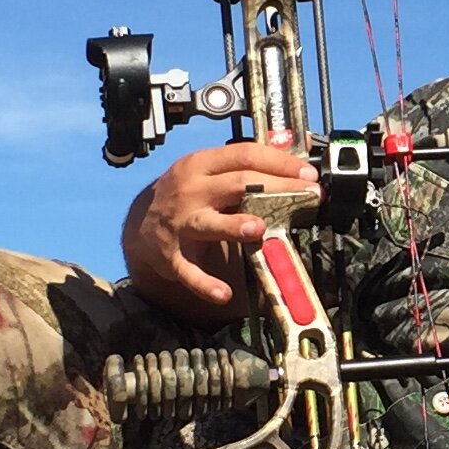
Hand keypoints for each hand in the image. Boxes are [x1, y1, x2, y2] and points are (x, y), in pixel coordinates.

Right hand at [122, 141, 318, 322]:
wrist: (140, 223)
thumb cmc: (187, 194)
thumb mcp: (209, 170)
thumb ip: (245, 165)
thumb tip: (297, 154)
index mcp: (202, 164)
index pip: (244, 155)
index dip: (279, 163)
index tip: (308, 174)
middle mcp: (191, 190)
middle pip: (237, 184)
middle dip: (276, 189)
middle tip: (308, 196)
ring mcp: (181, 223)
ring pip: (210, 223)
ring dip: (234, 226)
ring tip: (258, 229)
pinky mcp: (172, 256)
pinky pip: (189, 272)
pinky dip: (206, 284)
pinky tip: (224, 294)